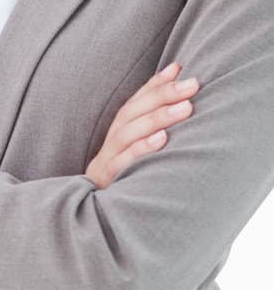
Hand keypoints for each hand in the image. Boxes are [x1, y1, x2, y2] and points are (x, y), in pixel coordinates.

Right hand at [84, 61, 199, 189]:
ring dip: (157, 118)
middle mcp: (110, 145)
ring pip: (127, 134)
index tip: (179, 68)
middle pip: (130, 113)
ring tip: (186, 108)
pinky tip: (162, 139)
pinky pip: (122, 163)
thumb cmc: (128, 185)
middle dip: (162, 95)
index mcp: (117, 137)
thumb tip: (183, 105)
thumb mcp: (138, 158)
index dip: (155, 84)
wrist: (97, 221)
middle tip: (192, 84)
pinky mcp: (107, 182)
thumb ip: (155, 133)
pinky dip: (141, 149)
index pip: (135, 103)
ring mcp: (106, 163)